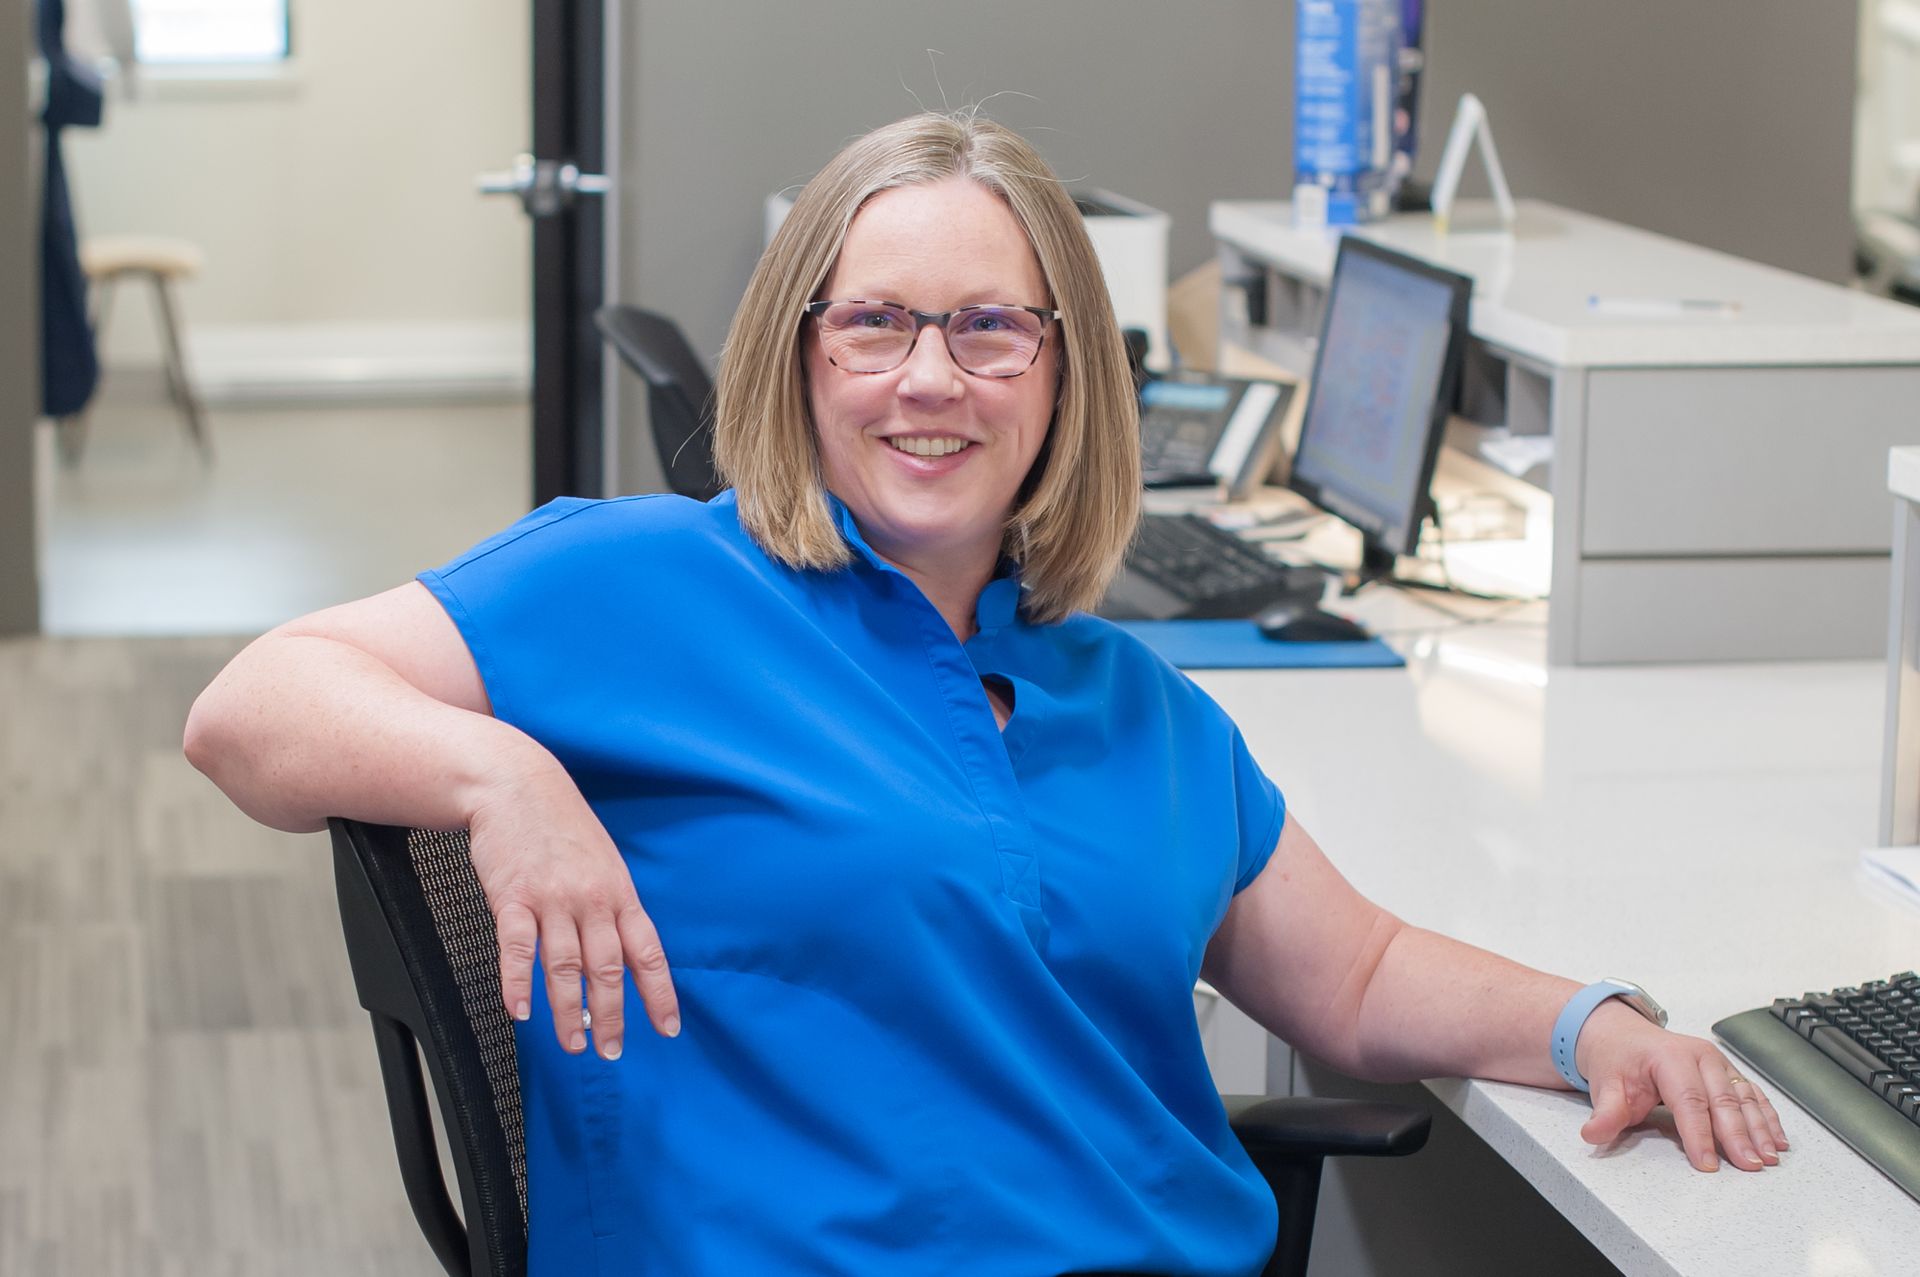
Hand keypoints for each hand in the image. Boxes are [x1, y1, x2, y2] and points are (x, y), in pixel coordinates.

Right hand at [466, 759, 678, 1060]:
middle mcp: (592, 900)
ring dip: (568, 1011)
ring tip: (572, 1043)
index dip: (658, 994)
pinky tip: (519, 1012)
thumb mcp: (603, 862)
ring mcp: (552, 899)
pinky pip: (518, 948)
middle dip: (611, 1016)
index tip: (667, 1029)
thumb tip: (620, 955)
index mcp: (619, 894)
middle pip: (606, 969)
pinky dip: (518, 983)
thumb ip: (611, 907)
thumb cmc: (561, 827)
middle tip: (611, 1051)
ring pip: (564, 967)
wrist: (517, 784)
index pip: (647, 953)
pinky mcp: (512, 897)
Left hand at [1575, 1000, 1786, 1170]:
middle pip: (1723, 1100)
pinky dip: (1767, 1117)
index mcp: (1670, 1057)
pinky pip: (1752, 1094)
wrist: (1622, 1037)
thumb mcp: (1605, 1084)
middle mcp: (1700, 1056)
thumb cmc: (1619, 1060)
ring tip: (1770, 1157)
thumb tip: (1593, 1133)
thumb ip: (1605, 1112)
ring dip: (1760, 1129)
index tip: (1707, 1162)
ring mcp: (1717, 1063)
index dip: (1699, 1134)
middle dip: (1739, 1135)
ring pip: (1744, 1097)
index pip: (1688, 1100)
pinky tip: (1777, 1140)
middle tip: (1750, 1165)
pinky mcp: (1727, 1072)